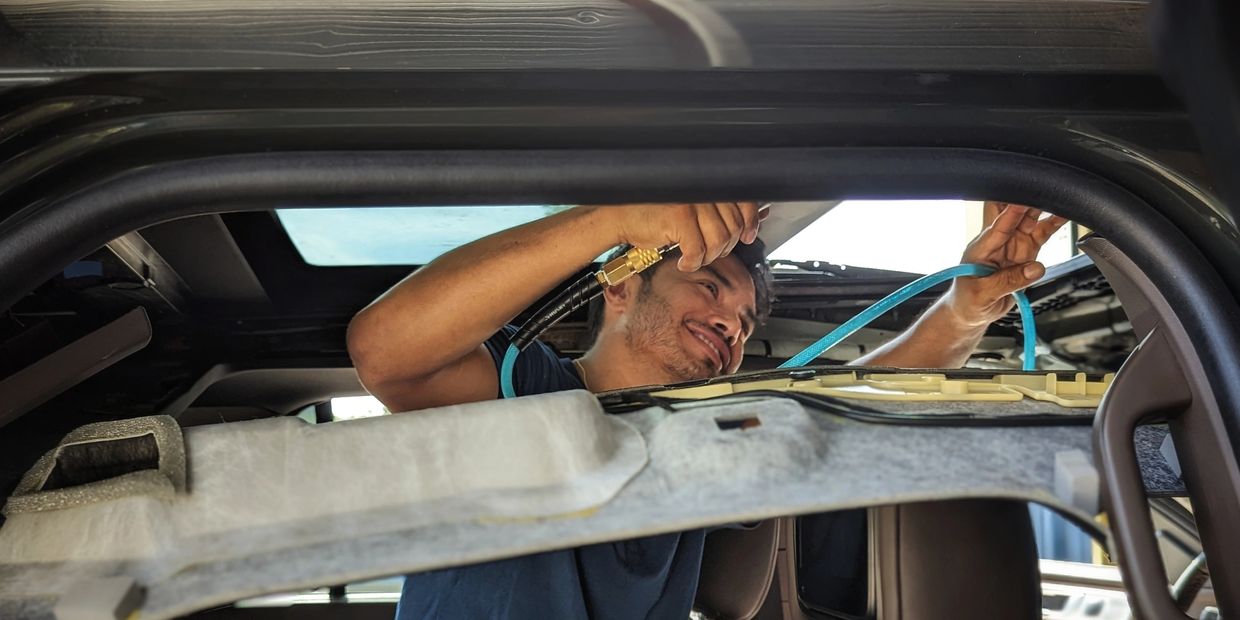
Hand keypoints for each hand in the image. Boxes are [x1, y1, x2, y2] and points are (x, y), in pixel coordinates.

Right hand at [609, 203, 766, 270]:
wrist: (622, 217)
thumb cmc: (655, 215)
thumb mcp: (693, 210)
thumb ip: (719, 212)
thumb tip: (751, 222)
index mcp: (708, 184)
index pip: (743, 202)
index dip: (750, 222)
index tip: (748, 235)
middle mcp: (702, 189)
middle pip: (732, 226)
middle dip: (725, 247)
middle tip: (710, 252)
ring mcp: (691, 202)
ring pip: (719, 240)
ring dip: (708, 256)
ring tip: (696, 257)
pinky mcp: (679, 217)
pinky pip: (698, 249)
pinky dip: (693, 261)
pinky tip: (684, 261)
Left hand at [945, 202, 1068, 327]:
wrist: (971, 312)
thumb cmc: (968, 300)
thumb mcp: (983, 294)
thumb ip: (1009, 281)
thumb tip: (1035, 270)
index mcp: (981, 247)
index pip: (998, 226)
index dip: (1011, 212)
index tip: (1024, 199)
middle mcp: (998, 241)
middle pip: (1014, 213)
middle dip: (1028, 200)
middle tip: (1045, 190)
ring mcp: (1013, 245)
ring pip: (1030, 220)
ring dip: (1044, 209)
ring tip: (1062, 198)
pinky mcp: (1026, 252)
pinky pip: (1042, 234)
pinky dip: (1054, 224)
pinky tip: (1065, 214)